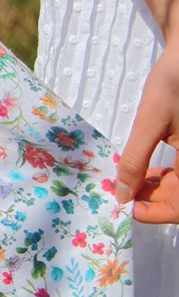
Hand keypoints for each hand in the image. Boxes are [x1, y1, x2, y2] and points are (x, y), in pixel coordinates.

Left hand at [116, 35, 178, 223]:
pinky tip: (146, 169)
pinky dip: (167, 177)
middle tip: (122, 192)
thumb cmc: (175, 83)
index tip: (127, 207)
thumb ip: (137, 161)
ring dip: (159, 189)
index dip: (156, 214)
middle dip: (154, 200)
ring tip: (130, 179)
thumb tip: (123, 195)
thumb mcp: (150, 122)